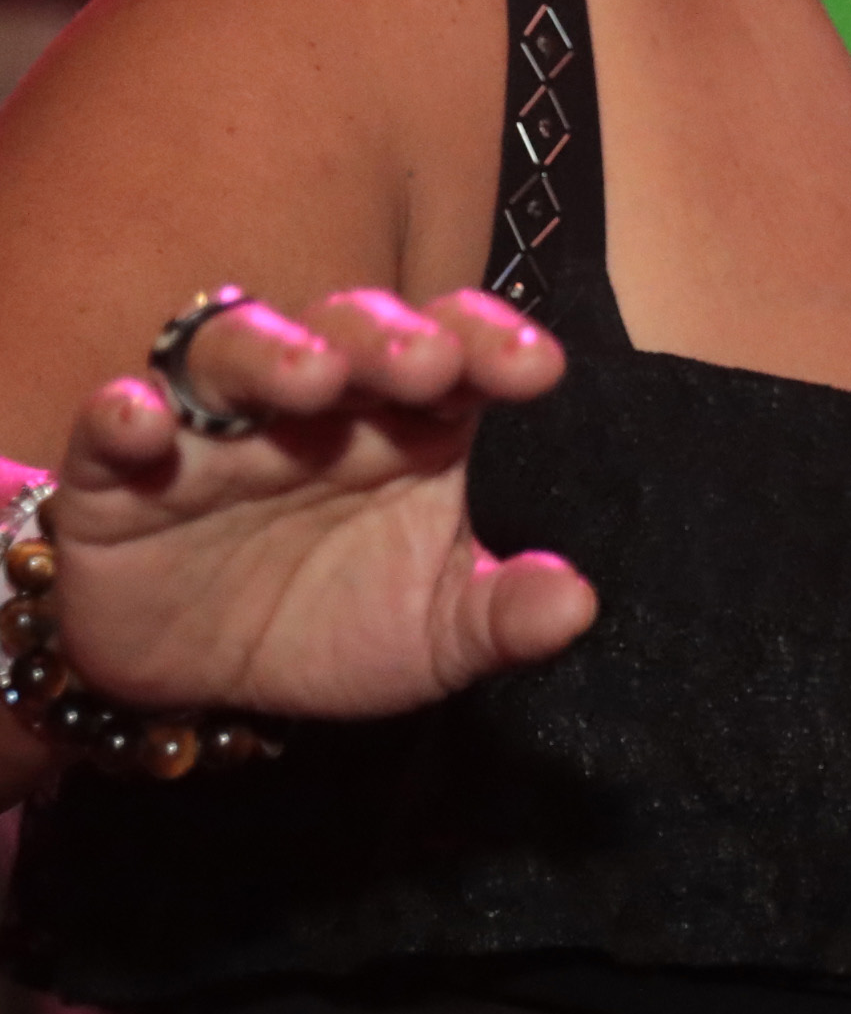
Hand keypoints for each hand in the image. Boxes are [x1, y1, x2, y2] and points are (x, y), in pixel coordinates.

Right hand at [39, 286, 592, 719]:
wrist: (201, 682)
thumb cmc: (334, 624)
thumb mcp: (433, 637)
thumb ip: (503, 617)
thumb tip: (576, 605)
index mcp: (409, 423)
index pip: (459, 351)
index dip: (494, 343)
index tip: (536, 368)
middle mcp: (317, 404)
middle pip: (352, 331)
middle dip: (390, 337)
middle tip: (425, 362)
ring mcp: (215, 428)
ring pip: (235, 350)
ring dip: (272, 353)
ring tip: (310, 375)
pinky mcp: (120, 473)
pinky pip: (111, 421)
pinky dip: (123, 413)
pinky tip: (142, 420)